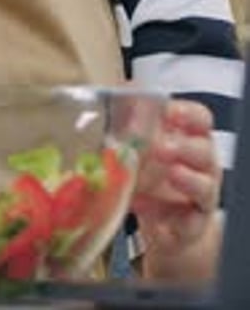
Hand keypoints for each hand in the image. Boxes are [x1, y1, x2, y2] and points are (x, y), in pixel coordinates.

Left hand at [132, 98, 221, 279]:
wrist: (162, 222)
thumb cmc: (153, 175)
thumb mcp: (140, 148)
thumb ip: (131, 124)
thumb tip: (114, 97)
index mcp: (189, 138)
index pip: (200, 119)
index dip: (187, 113)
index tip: (168, 111)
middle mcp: (201, 165)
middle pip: (205, 149)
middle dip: (185, 146)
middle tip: (161, 146)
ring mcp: (201, 196)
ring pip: (206, 185)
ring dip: (188, 179)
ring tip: (171, 174)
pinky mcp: (193, 224)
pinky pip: (190, 222)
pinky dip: (171, 218)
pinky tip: (149, 213)